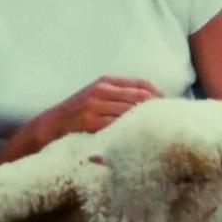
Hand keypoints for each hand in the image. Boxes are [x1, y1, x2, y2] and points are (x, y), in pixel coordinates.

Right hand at [46, 76, 162, 139]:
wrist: (49, 126)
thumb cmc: (76, 115)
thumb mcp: (96, 98)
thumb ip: (118, 97)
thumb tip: (148, 105)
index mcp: (105, 81)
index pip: (142, 84)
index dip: (159, 95)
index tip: (172, 107)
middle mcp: (101, 89)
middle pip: (140, 97)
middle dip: (158, 109)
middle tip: (171, 122)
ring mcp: (94, 105)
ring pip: (131, 111)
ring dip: (147, 122)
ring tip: (160, 132)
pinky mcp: (89, 120)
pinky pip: (117, 125)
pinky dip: (130, 131)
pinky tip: (139, 139)